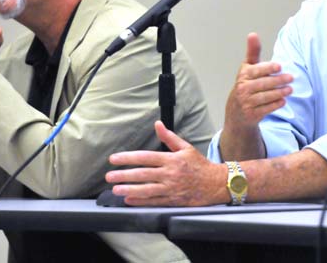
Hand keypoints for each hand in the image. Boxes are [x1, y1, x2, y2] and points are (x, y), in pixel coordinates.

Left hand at [105, 121, 228, 205]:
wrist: (217, 183)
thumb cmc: (200, 165)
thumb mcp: (186, 147)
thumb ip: (169, 137)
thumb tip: (157, 124)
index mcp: (171, 159)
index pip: (145, 157)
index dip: (128, 158)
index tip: (114, 159)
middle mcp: (170, 174)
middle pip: (143, 174)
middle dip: (124, 175)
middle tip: (109, 176)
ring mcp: (171, 189)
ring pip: (146, 190)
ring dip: (129, 190)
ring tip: (116, 190)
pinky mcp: (174, 201)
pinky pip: (154, 202)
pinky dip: (141, 202)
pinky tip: (129, 201)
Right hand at [224, 33, 292, 129]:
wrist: (237, 112)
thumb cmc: (245, 85)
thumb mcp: (247, 68)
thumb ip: (253, 52)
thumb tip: (253, 34)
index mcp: (243, 75)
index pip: (256, 71)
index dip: (267, 68)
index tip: (279, 66)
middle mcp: (243, 89)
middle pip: (262, 84)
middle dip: (278, 81)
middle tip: (291, 78)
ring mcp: (246, 103)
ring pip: (265, 97)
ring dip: (279, 93)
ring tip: (290, 89)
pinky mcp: (252, 114)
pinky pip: (266, 109)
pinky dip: (275, 105)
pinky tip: (283, 101)